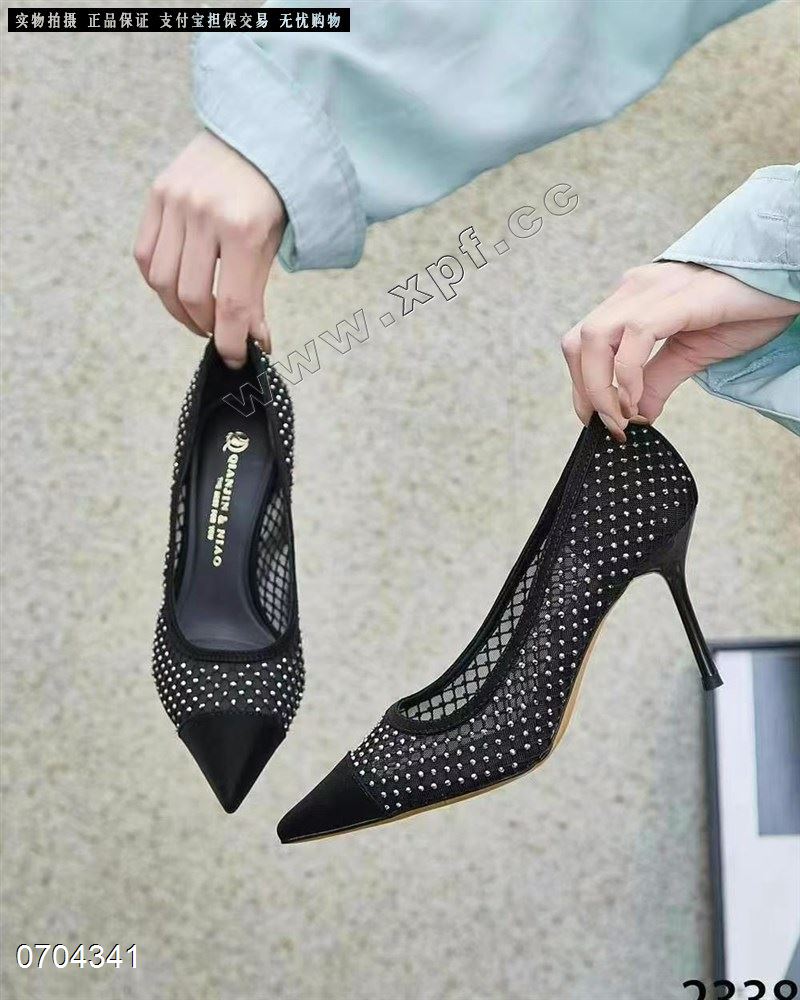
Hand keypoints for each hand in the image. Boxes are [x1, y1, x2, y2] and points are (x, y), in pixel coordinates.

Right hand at [134, 130, 285, 367]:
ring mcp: (175, 201)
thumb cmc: (272, 194)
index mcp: (243, 228)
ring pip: (161, 280)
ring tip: (199, 316)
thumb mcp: (273, 242)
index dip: (232, 341)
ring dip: (178, 310)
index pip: (232, 304)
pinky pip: (144, 254)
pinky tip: (176, 288)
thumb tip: (250, 341)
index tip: (237, 358)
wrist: (256, 132)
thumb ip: (257, 292)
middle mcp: (204, 214)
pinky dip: (158, 281)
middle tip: (219, 334)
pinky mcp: (157, 194)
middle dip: (206, 327)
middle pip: (192, 297)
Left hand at [561, 262, 799, 440]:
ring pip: (594, 338)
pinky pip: (635, 335)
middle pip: (577, 342)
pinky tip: (638, 399)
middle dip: (584, 392)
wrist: (788, 279)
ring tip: (622, 418)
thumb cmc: (746, 309)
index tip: (598, 422)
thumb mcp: (693, 354)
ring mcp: (653, 289)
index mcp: (633, 301)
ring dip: (599, 387)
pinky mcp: (678, 297)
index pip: (582, 344)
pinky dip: (627, 373)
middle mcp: (635, 289)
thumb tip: (636, 414)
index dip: (581, 387)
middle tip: (608, 426)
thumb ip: (657, 380)